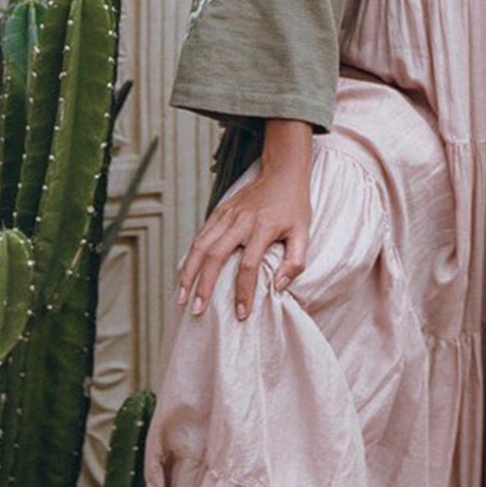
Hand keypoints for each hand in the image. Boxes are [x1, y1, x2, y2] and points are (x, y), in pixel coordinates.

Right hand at [174, 119, 312, 320]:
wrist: (281, 173)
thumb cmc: (294, 206)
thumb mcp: (303, 233)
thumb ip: (295, 261)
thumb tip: (278, 286)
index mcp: (262, 228)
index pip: (249, 265)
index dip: (244, 291)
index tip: (241, 314)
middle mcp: (240, 221)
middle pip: (215, 256)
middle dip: (204, 286)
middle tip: (197, 310)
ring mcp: (227, 215)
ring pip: (201, 246)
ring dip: (189, 273)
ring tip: (182, 297)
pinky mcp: (219, 212)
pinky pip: (200, 236)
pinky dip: (190, 257)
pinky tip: (186, 274)